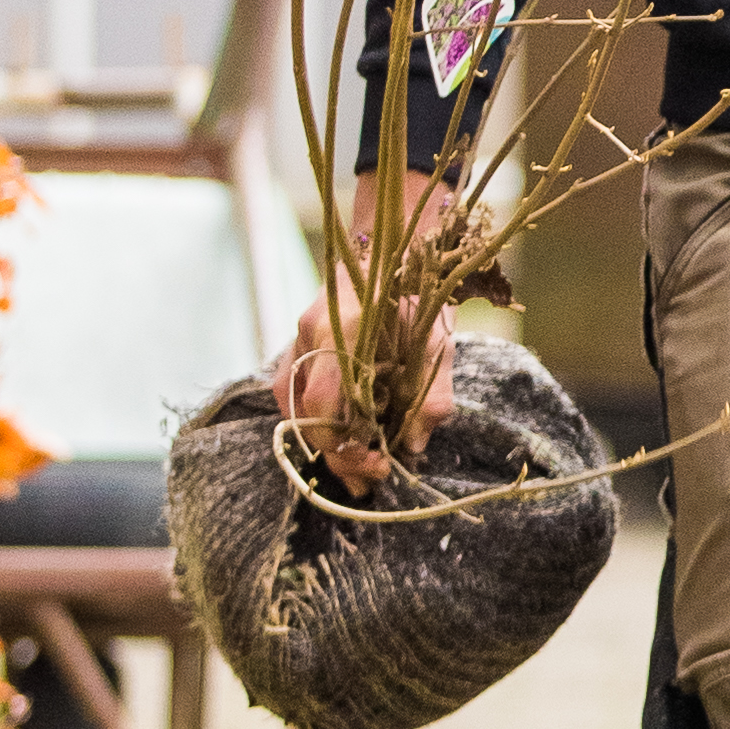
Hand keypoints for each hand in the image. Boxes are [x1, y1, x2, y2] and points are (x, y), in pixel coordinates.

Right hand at [271, 173, 456, 480]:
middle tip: (368, 482)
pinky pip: (291, 390)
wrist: (395, 246)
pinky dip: (312, 420)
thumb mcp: (438, 342)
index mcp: (346, 326)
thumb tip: (414, 446)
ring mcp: (296, 335)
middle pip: (305, 413)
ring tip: (355, 470)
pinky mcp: (296, 342)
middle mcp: (311, 330)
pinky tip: (339, 439)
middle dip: (336, 456)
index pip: (325, 403)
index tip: (379, 466)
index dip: (346, 446)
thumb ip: (430, 393)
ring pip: (292, 406)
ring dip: (321, 443)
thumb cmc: (420, 294)